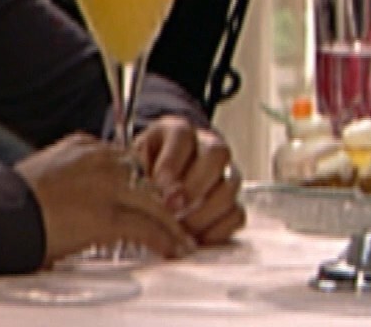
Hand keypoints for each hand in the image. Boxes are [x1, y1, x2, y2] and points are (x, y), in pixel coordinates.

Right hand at [14, 132, 196, 263]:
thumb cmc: (11, 204)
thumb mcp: (46, 175)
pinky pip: (148, 227)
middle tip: (175, 220)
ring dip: (172, 223)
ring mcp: (106, 185)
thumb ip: (72, 181)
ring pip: (154, 202)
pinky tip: (173, 249)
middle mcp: (99, 158)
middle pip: (147, 179)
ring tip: (183, 239)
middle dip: (163, 202)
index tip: (152, 199)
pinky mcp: (107, 214)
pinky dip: (166, 240)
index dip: (142, 184)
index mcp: (83, 145)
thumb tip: (78, 202)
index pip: (126, 161)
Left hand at [134, 117, 245, 245]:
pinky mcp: (232, 202)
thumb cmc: (143, 169)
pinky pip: (236, 214)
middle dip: (194, 186)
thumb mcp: (134, 162)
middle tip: (173, 209)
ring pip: (229, 187)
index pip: (182, 136)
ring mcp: (225, 174)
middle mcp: (208, 146)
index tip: (159, 187)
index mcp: (179, 131)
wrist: (156, 178)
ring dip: (204, 213)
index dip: (172, 163)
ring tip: (180, 230)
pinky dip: (217, 230)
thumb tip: (144, 194)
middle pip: (217, 155)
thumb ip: (137, 172)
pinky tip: (195, 238)